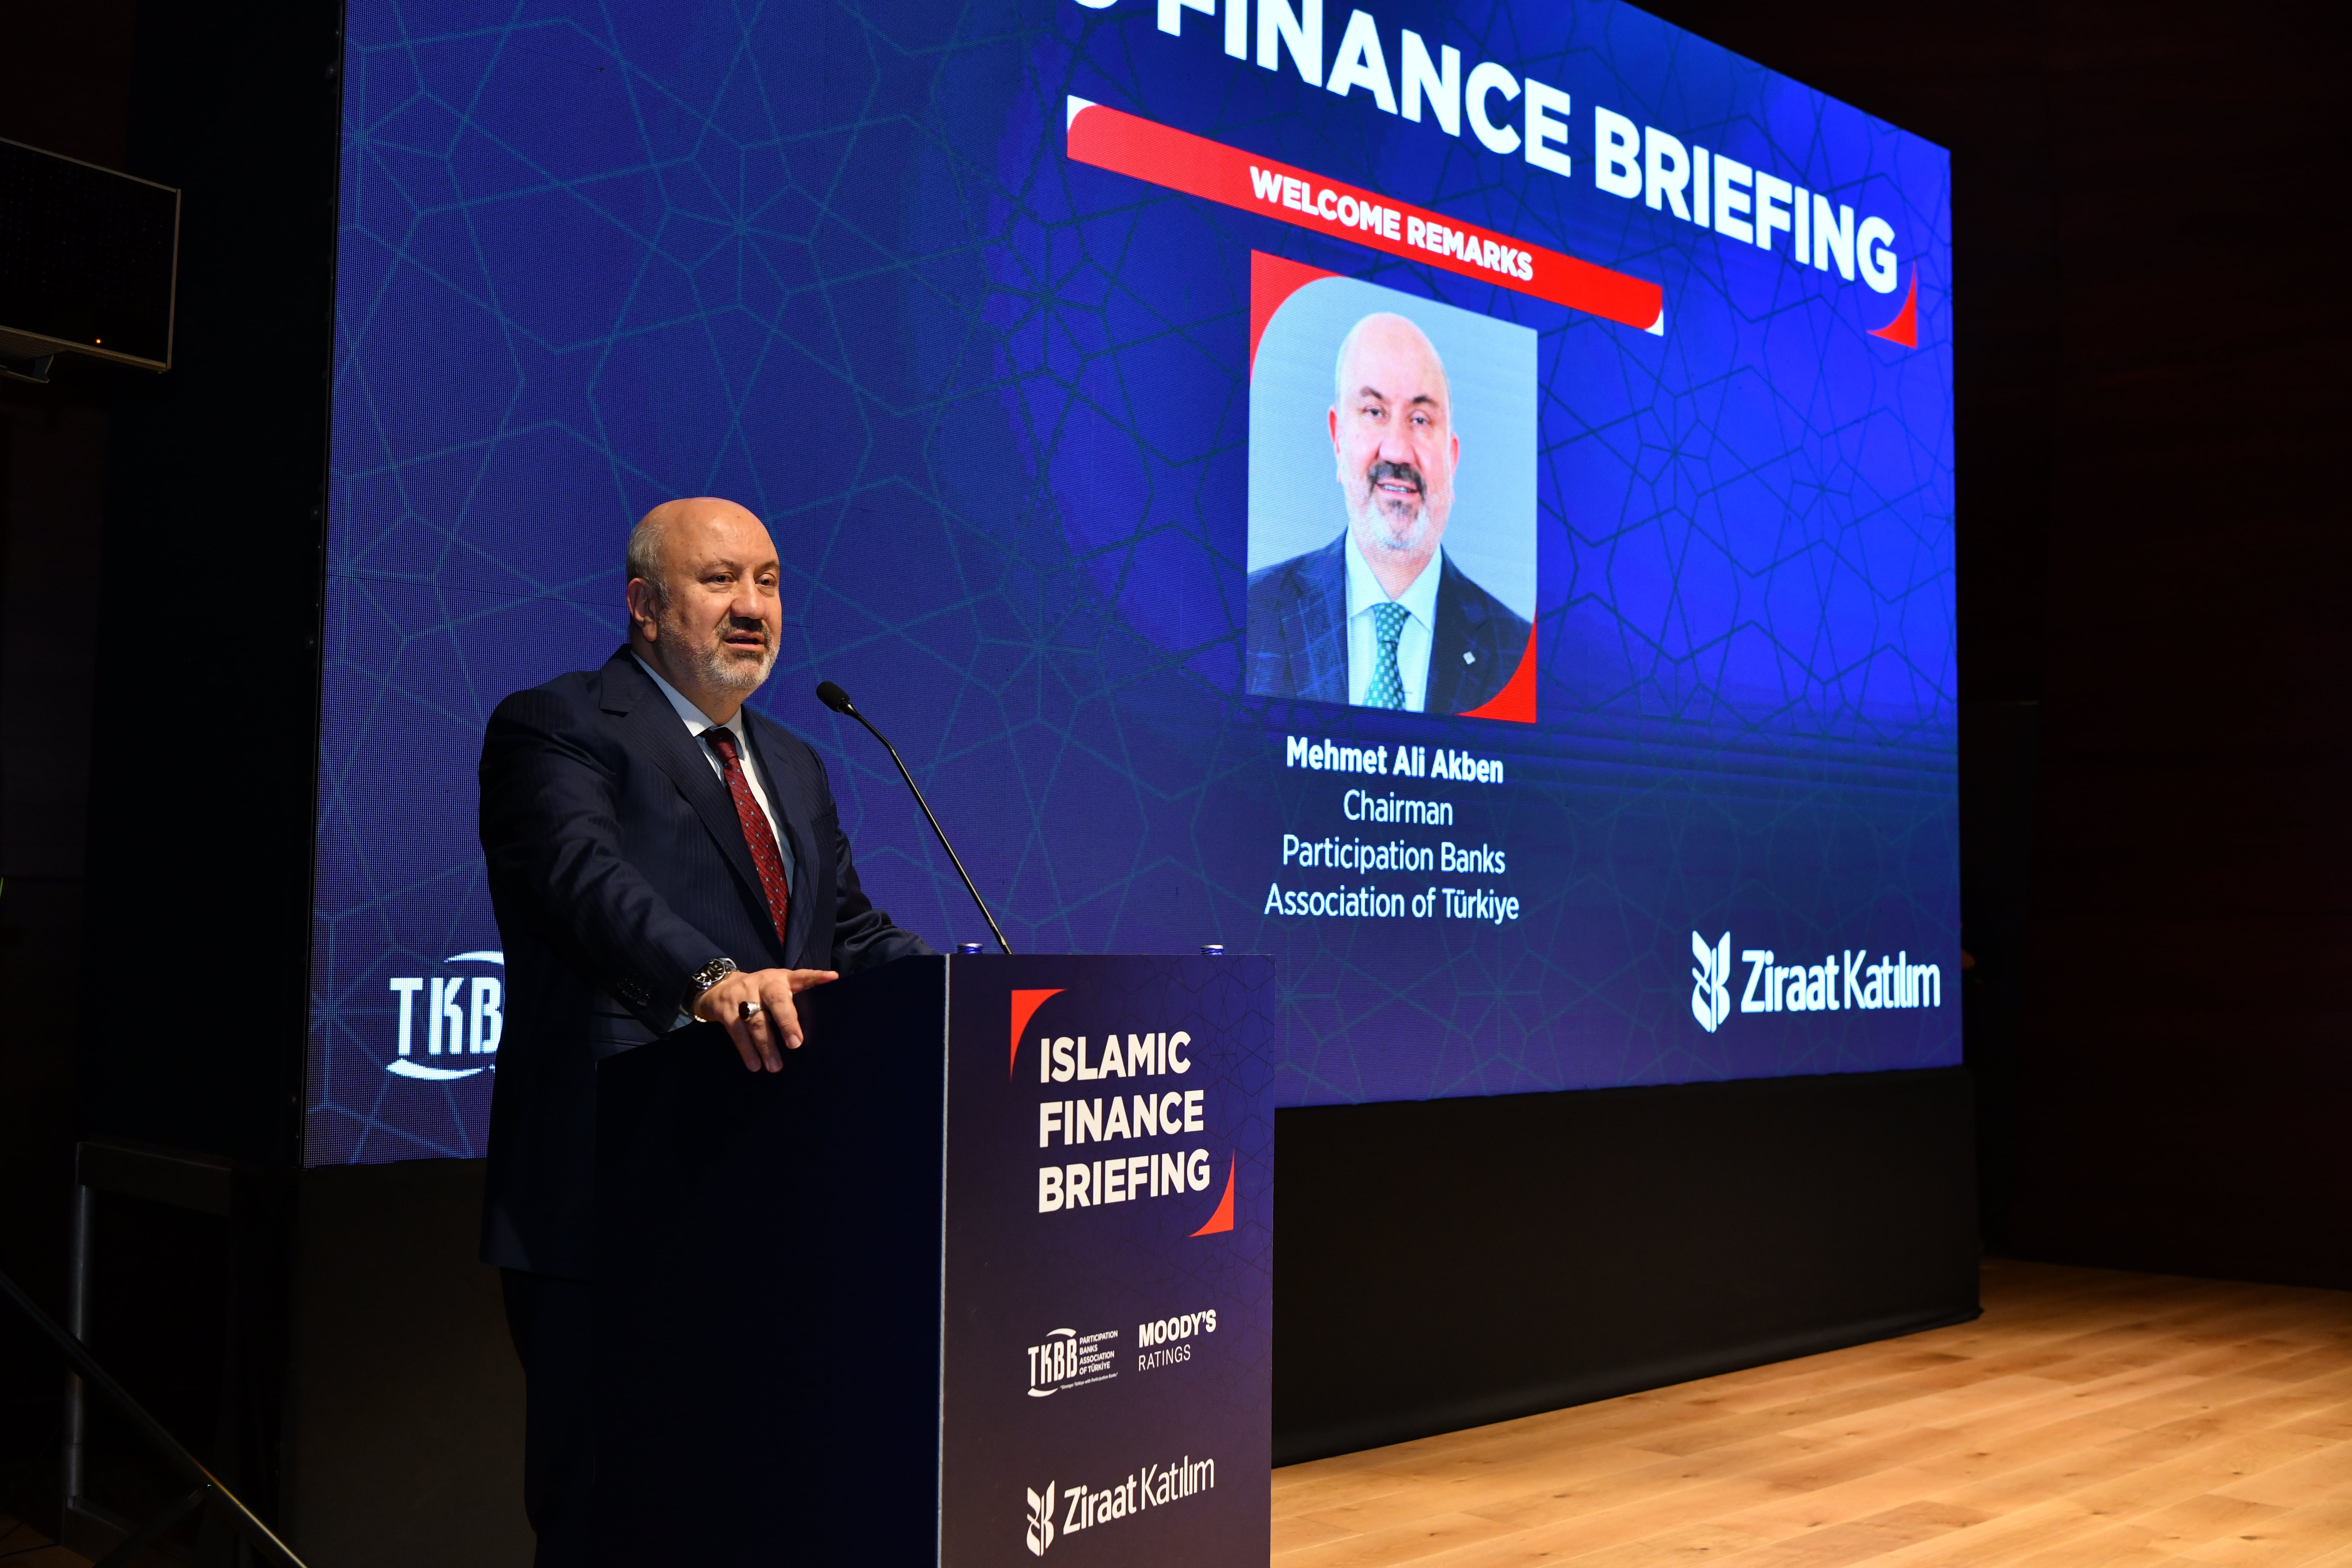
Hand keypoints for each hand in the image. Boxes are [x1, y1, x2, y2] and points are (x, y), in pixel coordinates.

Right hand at [692, 966, 839, 1070]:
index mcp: (780, 978)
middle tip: (795, 1044)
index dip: (815, 977)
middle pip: (776, 1000)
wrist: (718, 987)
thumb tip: (821, 1018)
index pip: (800, 976)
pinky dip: (747, 1050)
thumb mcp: (776, 988)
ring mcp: (742, 996)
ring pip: (756, 1021)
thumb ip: (795, 997)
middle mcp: (763, 984)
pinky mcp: (726, 1011)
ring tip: (775, 1066)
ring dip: (766, 1046)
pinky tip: (755, 1065)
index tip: (831, 978)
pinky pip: (738, 1033)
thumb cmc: (758, 993)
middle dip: (787, 1022)